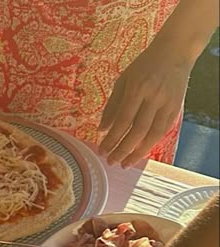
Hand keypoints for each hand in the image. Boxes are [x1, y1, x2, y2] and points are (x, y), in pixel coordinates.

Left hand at [98, 42, 190, 166]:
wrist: (176, 51)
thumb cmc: (145, 66)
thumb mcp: (123, 80)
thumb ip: (112, 105)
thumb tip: (102, 130)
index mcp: (138, 87)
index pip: (123, 120)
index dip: (112, 138)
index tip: (102, 151)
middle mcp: (154, 96)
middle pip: (137, 131)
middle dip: (123, 150)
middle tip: (111, 162)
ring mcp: (168, 103)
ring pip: (152, 135)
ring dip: (137, 153)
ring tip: (125, 163)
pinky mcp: (176, 108)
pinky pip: (162, 131)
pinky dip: (150, 144)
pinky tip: (139, 152)